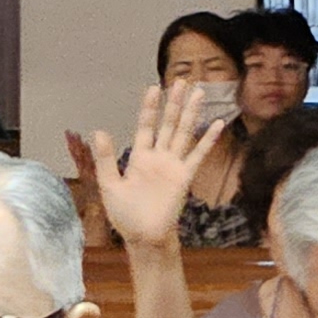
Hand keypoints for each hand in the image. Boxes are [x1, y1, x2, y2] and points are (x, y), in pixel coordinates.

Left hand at [87, 82, 203, 254]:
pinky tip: (218, 124)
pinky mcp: (185, 177)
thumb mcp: (109, 185)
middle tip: (182, 81)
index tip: (153, 87)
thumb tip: (99, 131)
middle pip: (168, 124)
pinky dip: (208, 139)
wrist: (144, 236)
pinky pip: (198, 154)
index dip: (150, 108)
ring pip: (184, 133)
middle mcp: (158, 157)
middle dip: (174, 103)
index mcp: (139, 157)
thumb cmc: (125, 214)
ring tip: (199, 93)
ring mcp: (173, 165)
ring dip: (191, 114)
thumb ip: (106, 158)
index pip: (146, 126)